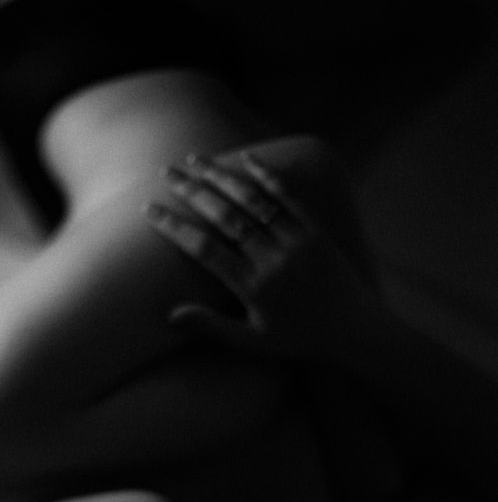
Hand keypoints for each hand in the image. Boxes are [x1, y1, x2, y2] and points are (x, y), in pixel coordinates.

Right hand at [145, 151, 375, 358]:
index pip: (204, 248)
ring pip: (253, 200)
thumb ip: (211, 327)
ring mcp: (296, 241)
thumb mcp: (252, 343)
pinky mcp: (316, 230)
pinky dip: (266, 175)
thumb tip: (171, 316)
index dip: (174, 226)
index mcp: (253, 287)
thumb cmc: (298, 340)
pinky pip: (289, 196)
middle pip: (225, 216)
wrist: (352, 331)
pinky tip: (245, 158)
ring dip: (222, 175)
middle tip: (165, 172)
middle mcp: (273, 259)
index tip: (150, 209)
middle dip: (192, 190)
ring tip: (194, 158)